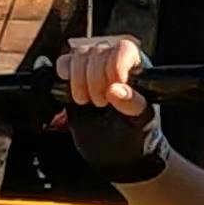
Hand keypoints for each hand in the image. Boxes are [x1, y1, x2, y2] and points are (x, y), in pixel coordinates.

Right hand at [52, 33, 166, 183]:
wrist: (116, 154)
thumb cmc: (134, 137)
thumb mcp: (139, 124)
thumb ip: (131, 105)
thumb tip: (116, 89)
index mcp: (138, 68)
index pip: (124, 49)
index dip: (115, 65)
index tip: (111, 89)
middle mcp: (115, 62)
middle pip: (98, 51)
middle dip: (94, 79)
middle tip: (100, 103)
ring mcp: (94, 68)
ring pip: (79, 55)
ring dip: (78, 79)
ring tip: (87, 102)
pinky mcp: (74, 76)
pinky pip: (64, 62)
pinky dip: (65, 75)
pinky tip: (73, 93)